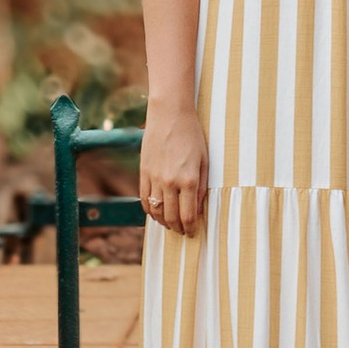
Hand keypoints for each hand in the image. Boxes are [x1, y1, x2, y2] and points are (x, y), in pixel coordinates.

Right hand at [139, 102, 207, 234]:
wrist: (170, 114)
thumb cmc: (192, 135)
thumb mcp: (204, 161)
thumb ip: (201, 187)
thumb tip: (198, 209)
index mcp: (188, 180)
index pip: (188, 215)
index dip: (191, 228)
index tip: (193, 233)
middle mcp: (170, 182)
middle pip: (171, 217)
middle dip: (178, 228)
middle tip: (183, 231)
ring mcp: (154, 178)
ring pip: (156, 211)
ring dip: (163, 222)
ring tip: (171, 224)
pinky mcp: (144, 172)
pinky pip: (144, 199)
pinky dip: (150, 211)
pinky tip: (156, 212)